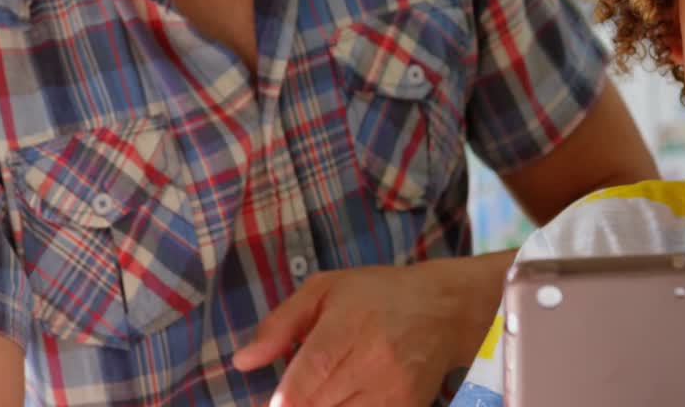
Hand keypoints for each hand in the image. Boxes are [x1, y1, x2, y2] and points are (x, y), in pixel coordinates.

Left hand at [231, 261, 469, 406]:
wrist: (442, 310)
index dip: (285, 398)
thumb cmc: (375, 295)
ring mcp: (393, 391)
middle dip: (297, 406)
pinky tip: (339, 400)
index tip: (275, 402)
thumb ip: (279, 324)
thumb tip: (242, 361)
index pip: (310, 374)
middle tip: (293, 396)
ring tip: (318, 395)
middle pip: (319, 406)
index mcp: (349, 324)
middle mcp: (374, 361)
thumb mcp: (324, 290)